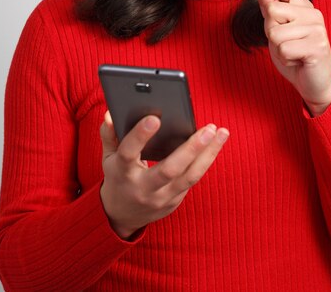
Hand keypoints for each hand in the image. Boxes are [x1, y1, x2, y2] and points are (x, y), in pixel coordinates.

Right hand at [100, 112, 228, 237]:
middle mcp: (143, 188)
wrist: (122, 216)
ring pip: (189, 176)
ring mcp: (161, 197)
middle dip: (191, 148)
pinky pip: (193, 179)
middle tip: (209, 128)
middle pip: (169, 169)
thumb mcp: (108, 157)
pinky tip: (216, 143)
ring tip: (221, 132)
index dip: (140, 136)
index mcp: (122, 173)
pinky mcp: (175, 201)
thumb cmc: (118, 177)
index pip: (129, 153)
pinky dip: (206, 160)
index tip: (155, 118)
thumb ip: (109, 135)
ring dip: (209, 153)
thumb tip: (110, 113)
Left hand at [258, 0, 330, 114]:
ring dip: (278, 48)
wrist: (316, 84)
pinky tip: (298, 61)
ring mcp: (317, 29)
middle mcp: (312, 13)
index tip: (270, 13)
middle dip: (270, 31)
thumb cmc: (295, 56)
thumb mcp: (278, 30)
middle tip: (286, 42)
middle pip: (271, 10)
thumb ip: (272, 12)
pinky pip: (283, 49)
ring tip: (293, 53)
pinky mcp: (318, 46)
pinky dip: (285, 59)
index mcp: (303, 5)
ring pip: (275, 33)